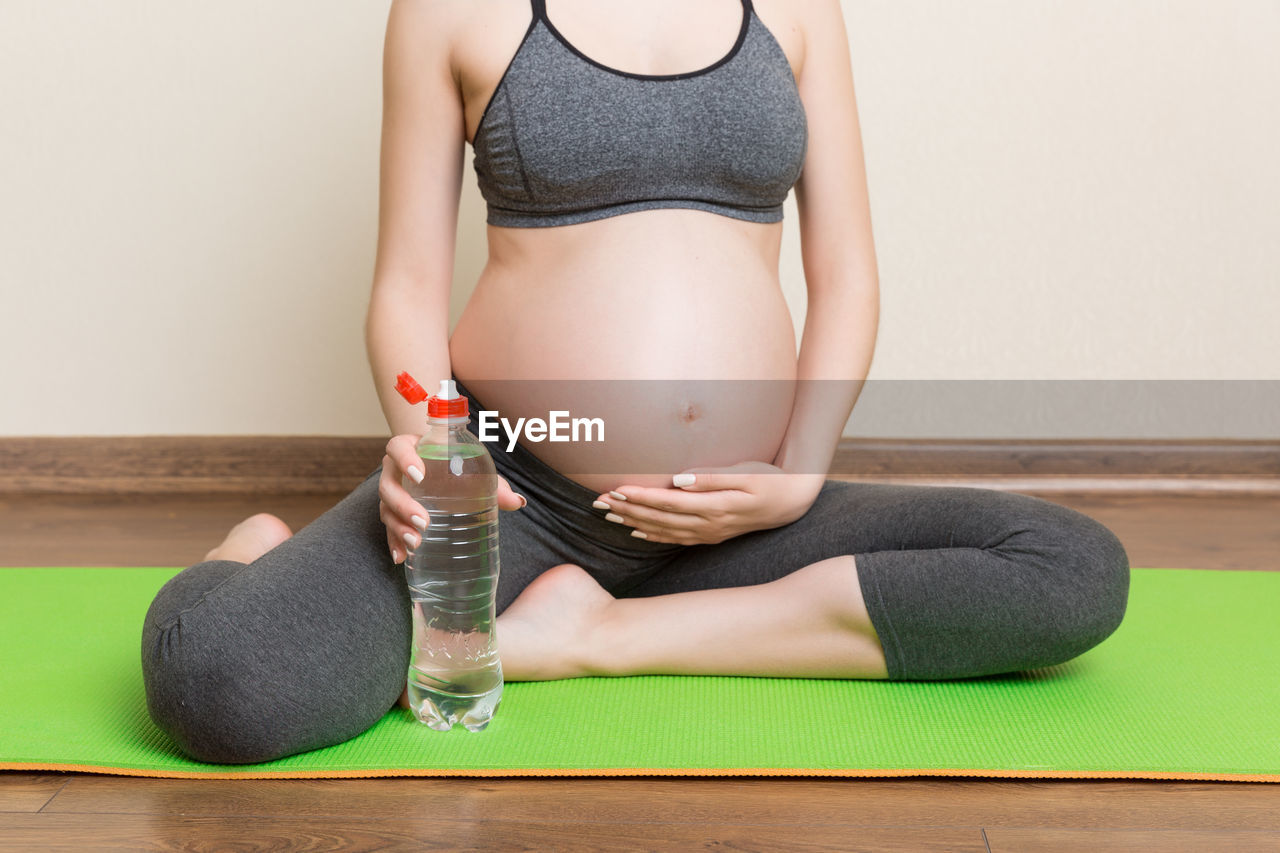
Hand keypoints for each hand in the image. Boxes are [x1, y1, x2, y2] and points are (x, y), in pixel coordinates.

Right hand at [379, 434, 525, 562]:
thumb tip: (518, 502)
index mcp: (413, 448)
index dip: (404, 458)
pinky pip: (388, 528)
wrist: (441, 468)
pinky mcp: (393, 513)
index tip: (419, 475)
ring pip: (386, 508)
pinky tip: (402, 557)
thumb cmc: (457, 465)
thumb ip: (495, 485)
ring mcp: (393, 492)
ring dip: (398, 527)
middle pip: (388, 484)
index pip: (398, 447)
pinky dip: (394, 542)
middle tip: (424, 521)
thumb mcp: (475, 470)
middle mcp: (396, 470)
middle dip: (403, 504)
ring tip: (415, 542)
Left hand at [593, 461, 825, 544]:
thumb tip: (678, 479)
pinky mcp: (711, 535)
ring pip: (663, 530)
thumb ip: (711, 477)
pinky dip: (653, 535)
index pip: (667, 502)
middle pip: (659, 519)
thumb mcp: (746, 473)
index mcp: (714, 507)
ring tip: (608, 514)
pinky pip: (675, 538)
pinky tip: (636, 532)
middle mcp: (708, 525)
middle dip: (627, 510)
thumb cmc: (769, 479)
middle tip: (598, 502)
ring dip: (634, 522)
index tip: (616, 489)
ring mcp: (708, 533)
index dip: (640, 497)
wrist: (792, 502)